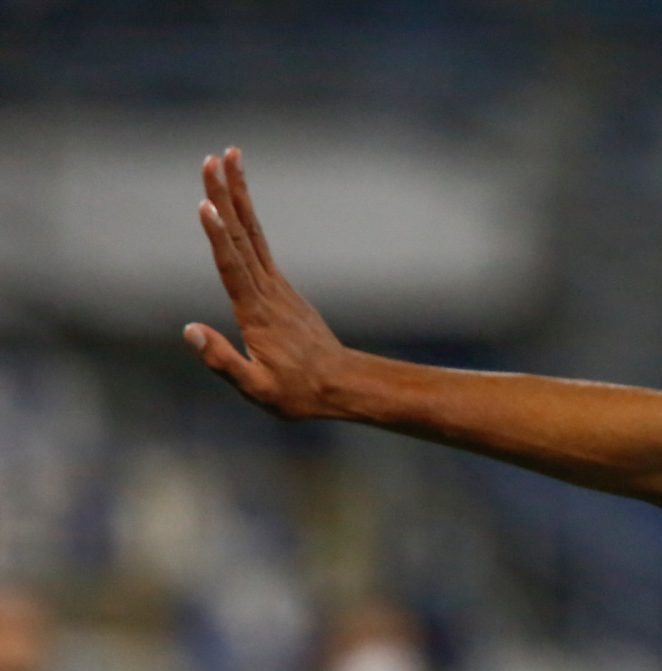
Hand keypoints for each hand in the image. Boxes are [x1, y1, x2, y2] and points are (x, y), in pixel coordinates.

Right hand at [184, 148, 352, 418]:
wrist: (341, 385)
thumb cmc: (298, 392)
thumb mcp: (258, 389)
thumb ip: (225, 361)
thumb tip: (190, 331)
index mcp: (256, 313)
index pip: (232, 267)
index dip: (217, 236)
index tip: (205, 205)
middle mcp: (267, 291)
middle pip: (241, 236)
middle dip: (225, 196)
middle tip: (212, 158)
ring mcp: (276, 286)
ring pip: (252, 233)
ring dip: (238, 194)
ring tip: (228, 157)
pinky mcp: (280, 288)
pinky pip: (259, 244)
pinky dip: (246, 218)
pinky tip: (237, 201)